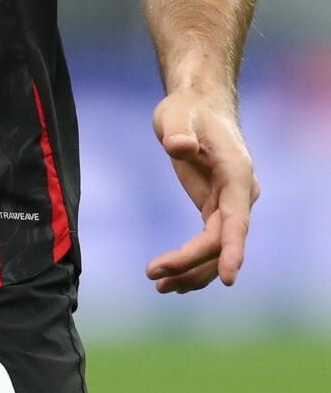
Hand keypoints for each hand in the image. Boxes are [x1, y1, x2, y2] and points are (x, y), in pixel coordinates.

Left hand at [146, 90, 258, 293]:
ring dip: (191, 270)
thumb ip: (179, 130)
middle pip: (219, 240)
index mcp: (237, 174)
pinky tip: (171, 278)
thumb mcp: (178, 114)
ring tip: (159, 285)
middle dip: (190, 262)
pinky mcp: (215, 208)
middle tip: (153, 273)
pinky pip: (209, 243)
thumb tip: (179, 146)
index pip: (237, 219)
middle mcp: (239, 194)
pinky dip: (192, 262)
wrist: (197, 107)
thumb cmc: (188, 110)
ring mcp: (229, 204)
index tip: (228, 278)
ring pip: (215, 248)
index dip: (232, 249)